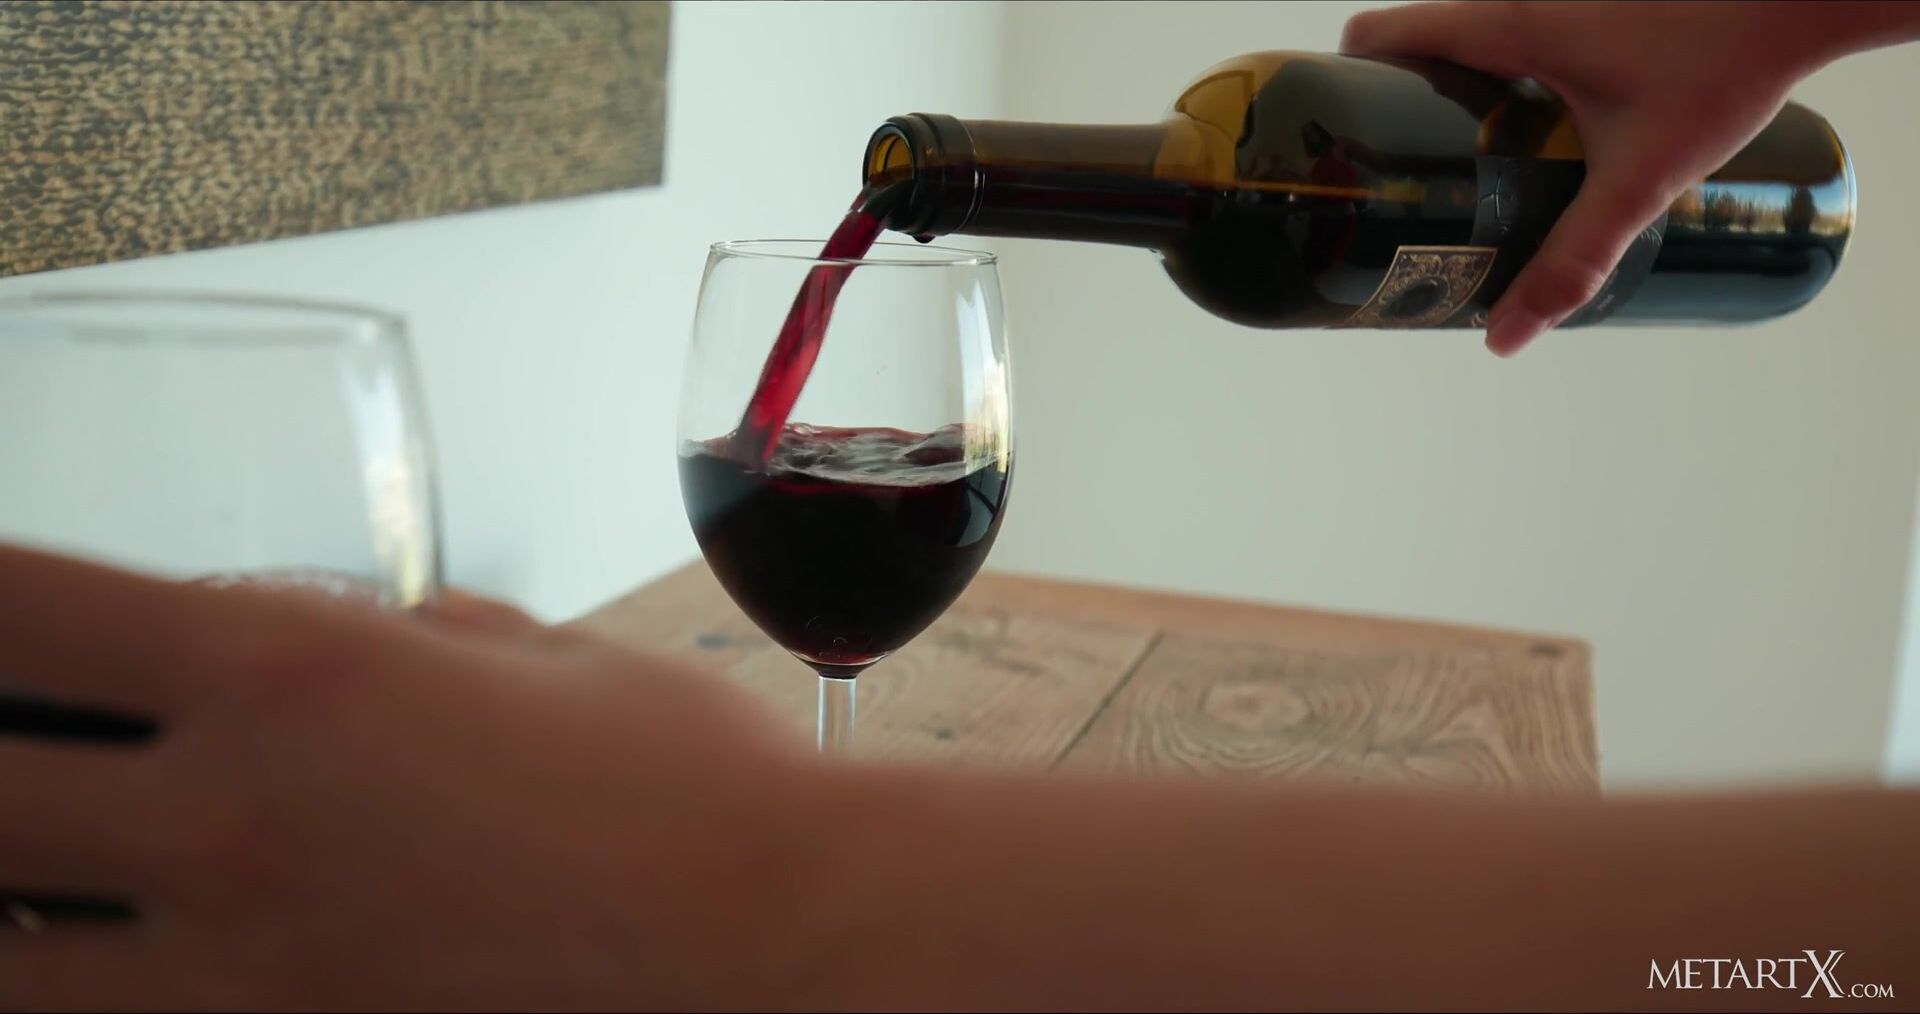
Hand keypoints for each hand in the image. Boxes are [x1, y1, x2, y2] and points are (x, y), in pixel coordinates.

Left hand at [0, 545, 818, 1010]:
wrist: (788, 947)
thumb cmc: (697, 791)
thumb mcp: (551, 662)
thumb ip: (419, 636)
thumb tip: (369, 634)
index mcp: (296, 675)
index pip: (17, 610)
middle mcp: (236, 822)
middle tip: (21, 757)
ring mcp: (247, 974)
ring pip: (3, 968)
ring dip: (16, 914)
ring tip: (61, 887)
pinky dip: (100, 996)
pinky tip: (143, 969)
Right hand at [1342, 1, 1825, 354]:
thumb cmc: (1730, 60)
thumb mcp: (1641, 176)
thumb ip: (1575, 257)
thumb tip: (1509, 334)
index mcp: (1506, 25)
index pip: (1379, 33)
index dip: (1340, 82)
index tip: (1339, 137)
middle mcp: (1517, 2)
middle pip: (1411, 45)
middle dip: (1391, 108)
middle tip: (1396, 176)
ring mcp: (1550, 4)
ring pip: (1461, 45)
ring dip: (1443, 98)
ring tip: (1452, 170)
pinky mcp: (1584, 12)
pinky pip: (1508, 43)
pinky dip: (1492, 83)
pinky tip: (1523, 138)